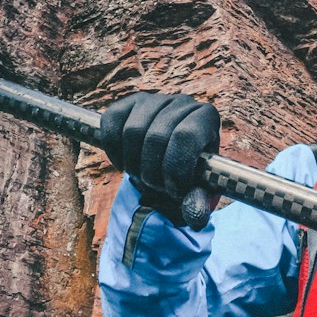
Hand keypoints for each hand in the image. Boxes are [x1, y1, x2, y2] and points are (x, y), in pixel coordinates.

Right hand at [101, 91, 219, 229]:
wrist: (169, 165)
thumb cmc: (188, 176)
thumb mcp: (197, 191)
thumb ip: (198, 203)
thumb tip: (195, 217)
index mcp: (206, 118)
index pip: (185, 136)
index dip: (174, 168)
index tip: (174, 190)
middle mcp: (182, 102)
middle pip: (155, 136)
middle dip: (152, 171)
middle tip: (156, 186)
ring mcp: (154, 99)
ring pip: (131, 131)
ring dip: (133, 163)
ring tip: (142, 176)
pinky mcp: (128, 104)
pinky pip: (110, 123)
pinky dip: (113, 150)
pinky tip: (125, 163)